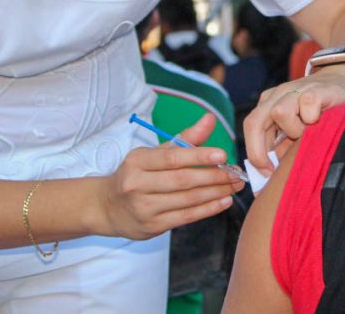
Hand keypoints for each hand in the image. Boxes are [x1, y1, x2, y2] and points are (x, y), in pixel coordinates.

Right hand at [96, 113, 243, 239]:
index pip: (172, 157)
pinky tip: (223, 201)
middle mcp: (137, 184)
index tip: (223, 154)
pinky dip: (207, 209)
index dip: (199, 156)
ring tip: (234, 186)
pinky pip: (185, 217)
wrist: (107, 207)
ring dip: (215, 193)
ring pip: (187, 200)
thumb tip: (210, 119)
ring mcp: (144, 207)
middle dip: (214, 176)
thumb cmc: (137, 174)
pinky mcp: (152, 226)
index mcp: (137, 161)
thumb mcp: (154, 153)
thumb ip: (184, 138)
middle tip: (236, 173)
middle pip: (182, 180)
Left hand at [243, 62, 344, 172]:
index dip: (254, 153)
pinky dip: (313, 118)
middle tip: (274, 168)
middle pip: (255, 121)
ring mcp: (296, 90)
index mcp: (270, 103)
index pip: (251, 127)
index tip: (265, 173)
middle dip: (259, 150)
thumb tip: (271, 172)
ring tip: (308, 133)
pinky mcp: (316, 89)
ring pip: (279, 113)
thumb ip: (284, 145)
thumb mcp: (298, 128)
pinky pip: (307, 104)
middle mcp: (278, 95)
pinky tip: (322, 121)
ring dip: (294, 130)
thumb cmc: (320, 110)